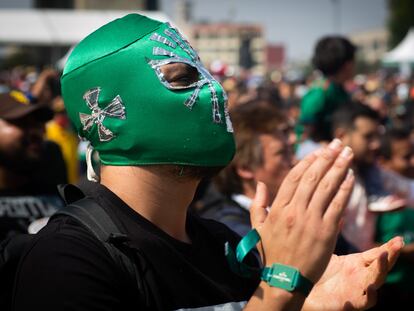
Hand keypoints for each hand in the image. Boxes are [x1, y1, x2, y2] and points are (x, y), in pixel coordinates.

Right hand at [250, 139, 353, 282]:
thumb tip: (260, 183)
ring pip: (326, 188)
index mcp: (278, 208)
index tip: (318, 150)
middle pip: (312, 178)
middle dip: (326, 157)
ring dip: (339, 168)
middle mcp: (294, 211)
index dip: (308, 161)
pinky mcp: (326, 232)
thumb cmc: (271, 252)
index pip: (294, 177)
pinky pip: (337, 206)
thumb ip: (257, 204)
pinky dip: (345, 190)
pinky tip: (350, 177)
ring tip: (348, 153)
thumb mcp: (257, 227)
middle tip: (337, 143)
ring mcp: (311, 221)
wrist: (284, 279)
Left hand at [303, 237, 402, 310]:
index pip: (377, 254)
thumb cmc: (318, 271)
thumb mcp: (328, 251)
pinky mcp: (348, 304)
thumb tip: (339, 215)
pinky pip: (361, 303)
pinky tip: (366, 291)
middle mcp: (361, 278)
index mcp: (358, 264)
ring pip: (375, 284)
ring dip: (380, 274)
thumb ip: (333, 234)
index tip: (399, 239)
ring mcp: (356, 291)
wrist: (305, 292)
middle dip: (389, 257)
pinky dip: (365, 298)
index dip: (389, 248)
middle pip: (380, 268)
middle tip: (395, 247)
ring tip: (381, 262)